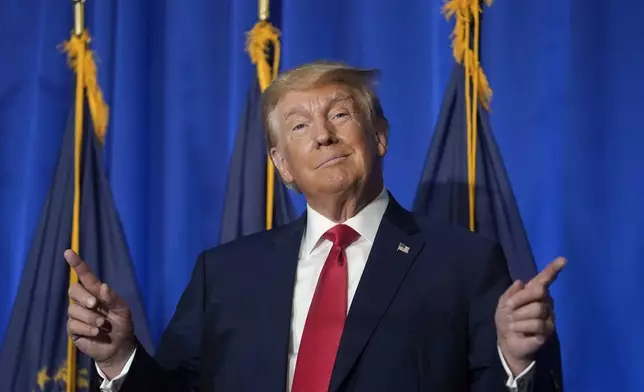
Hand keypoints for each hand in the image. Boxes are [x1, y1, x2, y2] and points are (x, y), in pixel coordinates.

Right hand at [65, 249, 135, 378]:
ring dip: (90, 317)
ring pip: (74, 309)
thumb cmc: (122, 324)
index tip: (68, 252)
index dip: (77, 264)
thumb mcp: (123, 310)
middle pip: (73, 290)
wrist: (119, 346)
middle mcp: (84, 301)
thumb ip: (113, 298)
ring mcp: (77, 315)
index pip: (85, 276)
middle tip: (95, 304)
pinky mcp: (73, 330)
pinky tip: (96, 332)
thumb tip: (102, 286)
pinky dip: (87, 328)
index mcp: (96, 293)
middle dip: (83, 296)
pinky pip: (73, 325)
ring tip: (103, 325)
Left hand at [495, 257, 565, 375]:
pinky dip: (522, 329)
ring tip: (514, 325)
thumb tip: (521, 282)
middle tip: (510, 310)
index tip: (563, 260)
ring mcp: (549, 318)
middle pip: (538, 294)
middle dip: (519, 301)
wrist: (507, 341)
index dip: (553, 269)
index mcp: (534, 295)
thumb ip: (511, 293)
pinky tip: (521, 333)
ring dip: (518, 319)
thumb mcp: (503, 304)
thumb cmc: (507, 320)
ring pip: (536, 311)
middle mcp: (545, 304)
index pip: (544, 280)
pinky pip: (536, 326)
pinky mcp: (548, 332)